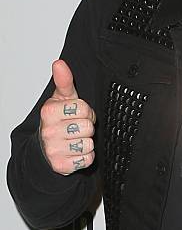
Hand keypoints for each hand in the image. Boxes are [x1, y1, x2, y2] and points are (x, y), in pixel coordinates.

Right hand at [38, 59, 95, 174]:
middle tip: (77, 127)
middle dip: (87, 126)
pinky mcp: (61, 166)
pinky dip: (85, 156)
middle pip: (88, 126)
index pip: (84, 108)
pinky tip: (75, 152)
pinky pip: (87, 159)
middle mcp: (49, 131)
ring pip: (89, 143)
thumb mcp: (61, 99)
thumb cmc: (57, 120)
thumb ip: (64, 81)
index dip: (86, 111)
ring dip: (86, 142)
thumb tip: (59, 63)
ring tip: (75, 139)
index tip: (77, 114)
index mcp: (49, 112)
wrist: (45, 149)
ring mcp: (54, 150)